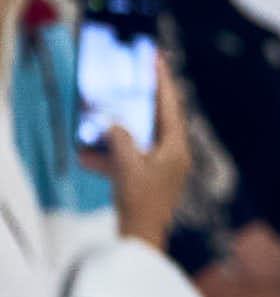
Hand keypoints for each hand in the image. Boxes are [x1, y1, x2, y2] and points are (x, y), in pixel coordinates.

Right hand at [99, 59, 196, 251]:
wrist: (141, 239)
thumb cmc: (140, 203)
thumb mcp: (127, 165)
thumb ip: (120, 138)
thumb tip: (113, 124)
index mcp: (176, 148)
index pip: (170, 106)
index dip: (162, 80)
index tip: (156, 57)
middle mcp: (173, 154)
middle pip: (156, 117)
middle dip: (139, 100)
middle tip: (130, 77)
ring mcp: (161, 166)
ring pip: (139, 137)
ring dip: (117, 131)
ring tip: (100, 119)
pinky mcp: (148, 178)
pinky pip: (129, 158)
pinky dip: (111, 155)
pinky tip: (87, 156)